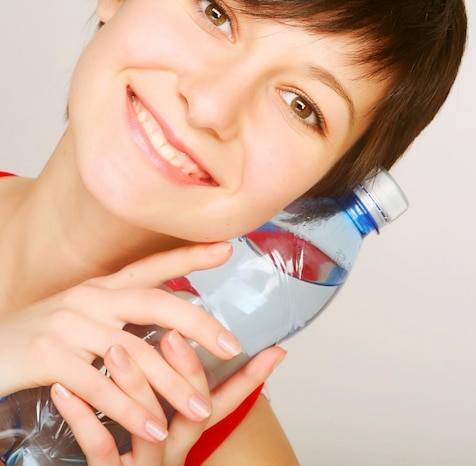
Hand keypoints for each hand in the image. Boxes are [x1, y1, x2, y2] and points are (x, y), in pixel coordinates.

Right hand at [0, 243, 242, 441]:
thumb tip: (170, 324)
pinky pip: (100, 388)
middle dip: (197, 325)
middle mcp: (89, 298)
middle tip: (231, 346)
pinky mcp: (48, 358)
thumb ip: (120, 315)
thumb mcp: (82, 315)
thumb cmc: (41, 337)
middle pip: (155, 303)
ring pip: (132, 354)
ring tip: (199, 410)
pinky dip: (129, 411)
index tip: (226, 249)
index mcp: (101, 286)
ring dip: (170, 386)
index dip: (189, 256)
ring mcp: (68, 325)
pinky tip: (152, 428)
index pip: (152, 266)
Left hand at [51, 329, 285, 465]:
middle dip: (186, 371)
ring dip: (135, 387)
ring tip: (116, 350)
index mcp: (187, 427)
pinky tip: (66, 389)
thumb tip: (217, 345)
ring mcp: (143, 463)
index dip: (250, 377)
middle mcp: (173, 446)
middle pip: (193, 412)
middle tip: (172, 334)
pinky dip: (84, 417)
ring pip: (147, 428)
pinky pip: (99, 448)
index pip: (226, 400)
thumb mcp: (169, 421)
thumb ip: (186, 386)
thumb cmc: (135, 448)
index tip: (271, 348)